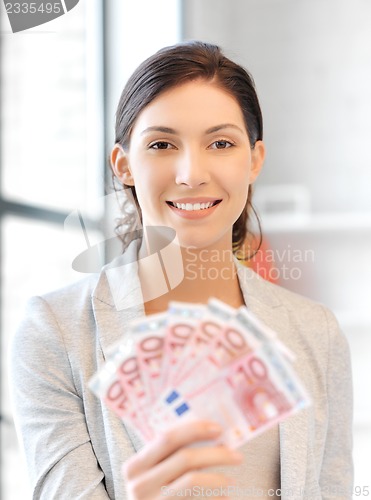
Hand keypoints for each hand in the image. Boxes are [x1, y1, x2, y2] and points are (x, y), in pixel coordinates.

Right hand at [122, 419, 243, 498]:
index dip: (194, 429)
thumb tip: (212, 437)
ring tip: (232, 480)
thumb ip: (170, 457)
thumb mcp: (154, 475)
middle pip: (184, 458)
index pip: (168, 438)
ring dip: (218, 478)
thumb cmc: (155, 494)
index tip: (218, 428)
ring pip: (192, 481)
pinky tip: (223, 497)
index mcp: (135, 465)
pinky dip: (214, 498)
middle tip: (237, 455)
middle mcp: (139, 484)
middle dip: (215, 454)